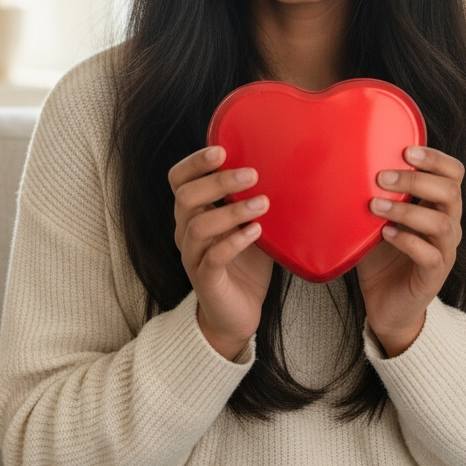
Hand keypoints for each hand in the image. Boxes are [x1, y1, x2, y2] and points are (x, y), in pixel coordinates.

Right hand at [168, 146, 272, 360]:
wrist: (238, 315)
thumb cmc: (245, 263)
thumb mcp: (250, 224)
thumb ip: (254, 199)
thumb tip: (286, 166)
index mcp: (193, 213)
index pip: (179, 180)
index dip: (194, 163)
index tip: (221, 150)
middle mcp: (186, 232)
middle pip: (185, 197)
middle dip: (217, 181)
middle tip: (252, 174)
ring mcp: (193, 257)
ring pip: (199, 226)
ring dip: (233, 211)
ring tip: (263, 203)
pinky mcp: (205, 281)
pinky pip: (212, 257)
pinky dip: (234, 241)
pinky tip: (256, 232)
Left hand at [356, 146, 463, 356]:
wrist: (386, 305)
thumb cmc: (383, 255)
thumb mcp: (379, 219)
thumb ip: (376, 193)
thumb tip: (348, 162)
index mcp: (438, 205)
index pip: (453, 173)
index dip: (435, 158)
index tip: (406, 150)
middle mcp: (448, 225)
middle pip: (450, 191)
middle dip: (416, 179)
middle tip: (382, 177)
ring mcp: (444, 251)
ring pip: (442, 222)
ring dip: (407, 210)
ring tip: (376, 205)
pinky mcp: (434, 276)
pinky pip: (430, 255)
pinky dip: (408, 241)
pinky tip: (386, 234)